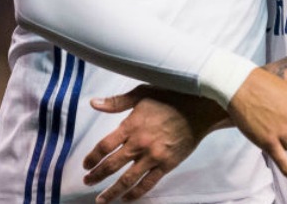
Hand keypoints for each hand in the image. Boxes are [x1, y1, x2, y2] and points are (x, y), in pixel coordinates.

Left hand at [82, 86, 224, 201]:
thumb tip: (93, 103)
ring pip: (127, 179)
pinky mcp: (167, 165)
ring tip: (101, 199)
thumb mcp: (142, 93)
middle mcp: (140, 143)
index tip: (86, 164)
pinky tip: (126, 198)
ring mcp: (154, 156)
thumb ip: (117, 102)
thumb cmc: (171, 97)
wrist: (200, 108)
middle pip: (112, 165)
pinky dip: (136, 193)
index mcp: (131, 125)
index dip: (92, 157)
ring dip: (112, 191)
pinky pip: (148, 183)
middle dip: (96, 175)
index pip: (104, 146)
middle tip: (87, 182)